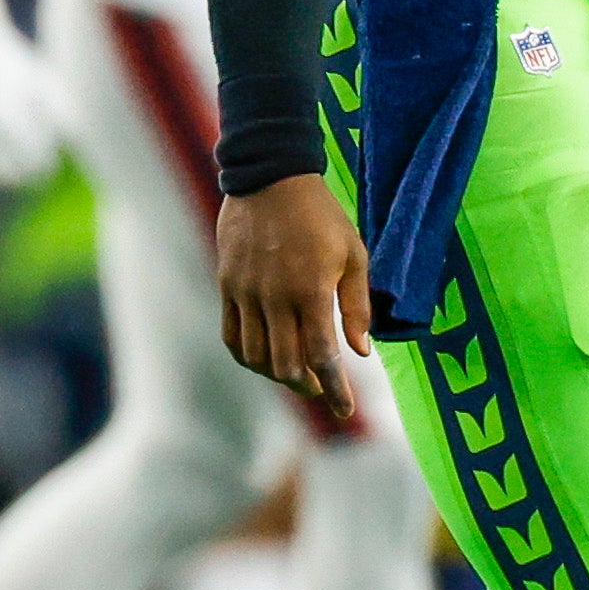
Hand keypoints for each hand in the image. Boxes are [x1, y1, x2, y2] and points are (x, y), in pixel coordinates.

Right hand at [216, 171, 374, 403]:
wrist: (270, 178)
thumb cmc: (322, 215)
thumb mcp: (354, 254)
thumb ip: (357, 306)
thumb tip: (361, 352)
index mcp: (311, 290)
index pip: (321, 357)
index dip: (335, 389)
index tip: (346, 411)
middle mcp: (275, 298)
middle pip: (286, 366)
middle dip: (308, 386)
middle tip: (323, 388)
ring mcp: (246, 294)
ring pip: (256, 358)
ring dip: (278, 376)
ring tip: (298, 375)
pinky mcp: (227, 287)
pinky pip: (232, 337)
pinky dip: (249, 358)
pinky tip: (266, 359)